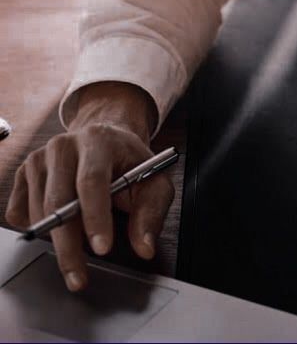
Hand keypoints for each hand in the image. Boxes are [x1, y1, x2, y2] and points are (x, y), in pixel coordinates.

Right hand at [5, 81, 173, 291]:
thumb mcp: (153, 181)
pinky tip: (61, 227)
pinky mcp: (23, 173)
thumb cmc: (130, 162)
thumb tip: (144, 247)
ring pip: (38, 212)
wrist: (107, 140)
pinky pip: (19, 214)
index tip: (102, 248)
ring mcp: (39, 158)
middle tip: (79, 278)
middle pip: (59, 200)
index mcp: (99, 140)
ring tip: (79, 250)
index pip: (92, 181)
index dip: (96, 217)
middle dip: (69, 246)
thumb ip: (151, 213)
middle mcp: (64, 145)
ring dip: (56, 240)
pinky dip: (38, 230)